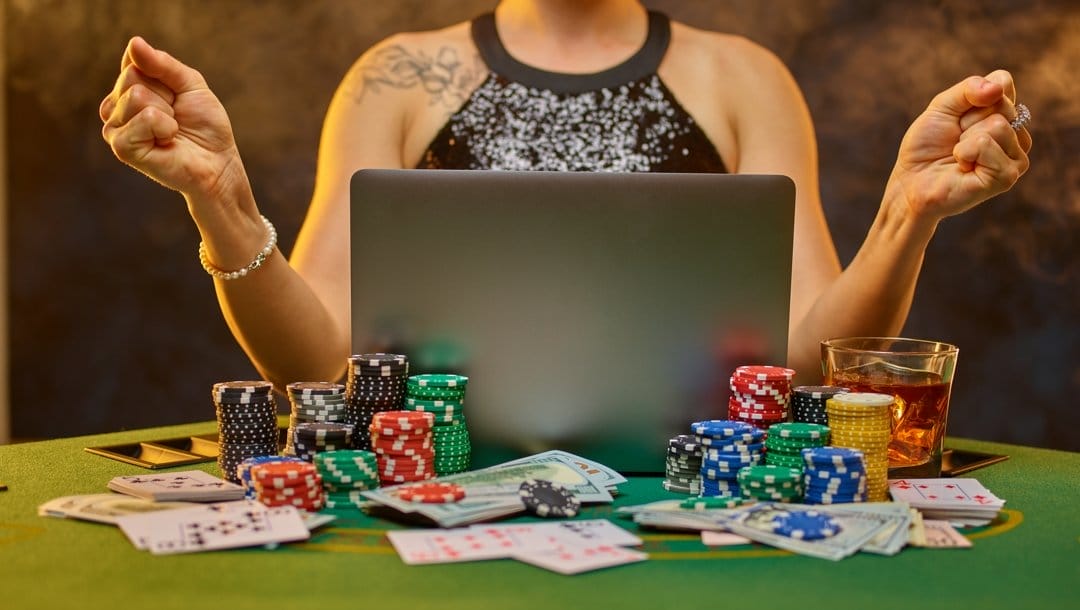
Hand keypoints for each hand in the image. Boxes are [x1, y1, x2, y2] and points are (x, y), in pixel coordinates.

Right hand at [100, 37, 245, 200]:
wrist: (218, 162)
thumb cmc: (204, 125)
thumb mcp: (189, 84)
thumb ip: (162, 63)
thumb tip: (134, 42)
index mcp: (127, 89)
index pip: (135, 61)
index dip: (167, 78)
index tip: (178, 97)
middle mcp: (115, 107)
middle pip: (133, 77)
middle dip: (167, 95)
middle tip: (177, 118)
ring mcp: (115, 128)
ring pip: (136, 96)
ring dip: (167, 113)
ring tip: (172, 131)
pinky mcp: (122, 148)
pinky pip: (144, 118)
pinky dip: (165, 127)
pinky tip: (167, 142)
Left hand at [890, 70, 1031, 223]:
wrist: (910, 183)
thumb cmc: (927, 146)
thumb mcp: (943, 107)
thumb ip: (969, 89)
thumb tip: (998, 88)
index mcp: (1007, 116)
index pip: (1002, 82)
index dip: (970, 97)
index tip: (957, 118)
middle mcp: (1018, 135)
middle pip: (1001, 104)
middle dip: (965, 120)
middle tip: (954, 140)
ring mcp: (1017, 157)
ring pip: (997, 125)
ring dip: (964, 139)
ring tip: (958, 155)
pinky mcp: (1007, 177)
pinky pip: (985, 145)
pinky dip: (964, 153)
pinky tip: (962, 168)